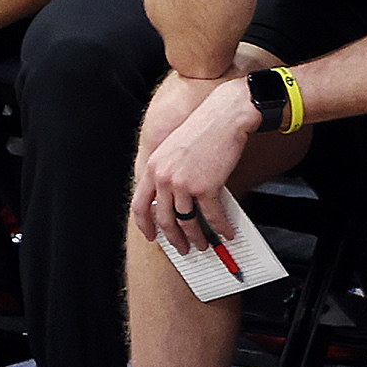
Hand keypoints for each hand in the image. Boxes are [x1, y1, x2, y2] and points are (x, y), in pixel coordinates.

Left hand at [132, 76, 259, 254]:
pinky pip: (213, 216)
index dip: (145, 225)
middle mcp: (163, 177)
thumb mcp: (171, 151)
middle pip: (163, 219)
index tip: (152, 237)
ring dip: (198, 238)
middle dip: (174, 238)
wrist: (222, 117)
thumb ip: (167, 173)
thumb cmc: (201, 132)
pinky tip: (227, 232)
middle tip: (184, 248)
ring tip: (205, 245)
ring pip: (187, 222)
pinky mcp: (206, 186)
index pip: (139, 205)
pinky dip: (221, 228)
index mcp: (152, 168)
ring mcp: (183, 183)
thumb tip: (173, 202)